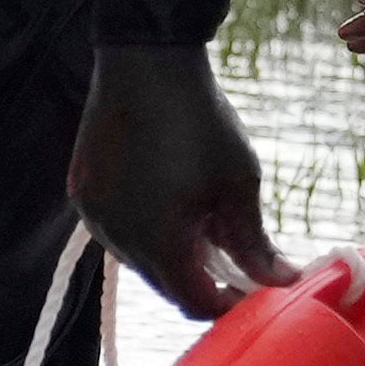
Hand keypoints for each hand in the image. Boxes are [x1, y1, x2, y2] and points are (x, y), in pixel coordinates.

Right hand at [73, 40, 286, 318]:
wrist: (146, 61)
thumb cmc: (200, 121)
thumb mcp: (239, 182)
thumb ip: (255, 243)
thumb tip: (282, 282)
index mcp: (161, 244)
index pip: (197, 304)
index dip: (229, 304)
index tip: (253, 289)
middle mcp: (119, 240)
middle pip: (167, 286)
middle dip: (202, 279)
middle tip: (233, 251)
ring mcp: (95, 218)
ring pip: (140, 260)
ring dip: (171, 254)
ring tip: (198, 214)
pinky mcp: (82, 195)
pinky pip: (117, 231)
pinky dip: (143, 229)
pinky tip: (165, 196)